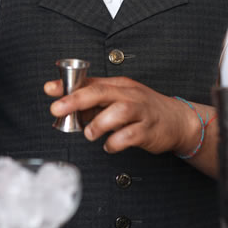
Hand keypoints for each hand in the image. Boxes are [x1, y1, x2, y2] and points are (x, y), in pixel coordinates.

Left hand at [44, 76, 199, 154]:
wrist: (178, 120)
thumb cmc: (143, 109)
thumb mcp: (119, 97)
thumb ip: (92, 99)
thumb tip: (62, 100)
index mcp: (120, 85)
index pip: (91, 82)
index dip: (69, 86)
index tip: (49, 89)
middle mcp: (130, 95)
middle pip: (102, 92)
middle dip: (77, 100)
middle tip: (57, 109)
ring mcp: (142, 112)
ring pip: (120, 111)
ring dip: (99, 123)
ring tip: (89, 133)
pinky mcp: (149, 130)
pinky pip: (131, 135)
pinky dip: (116, 142)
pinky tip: (109, 145)